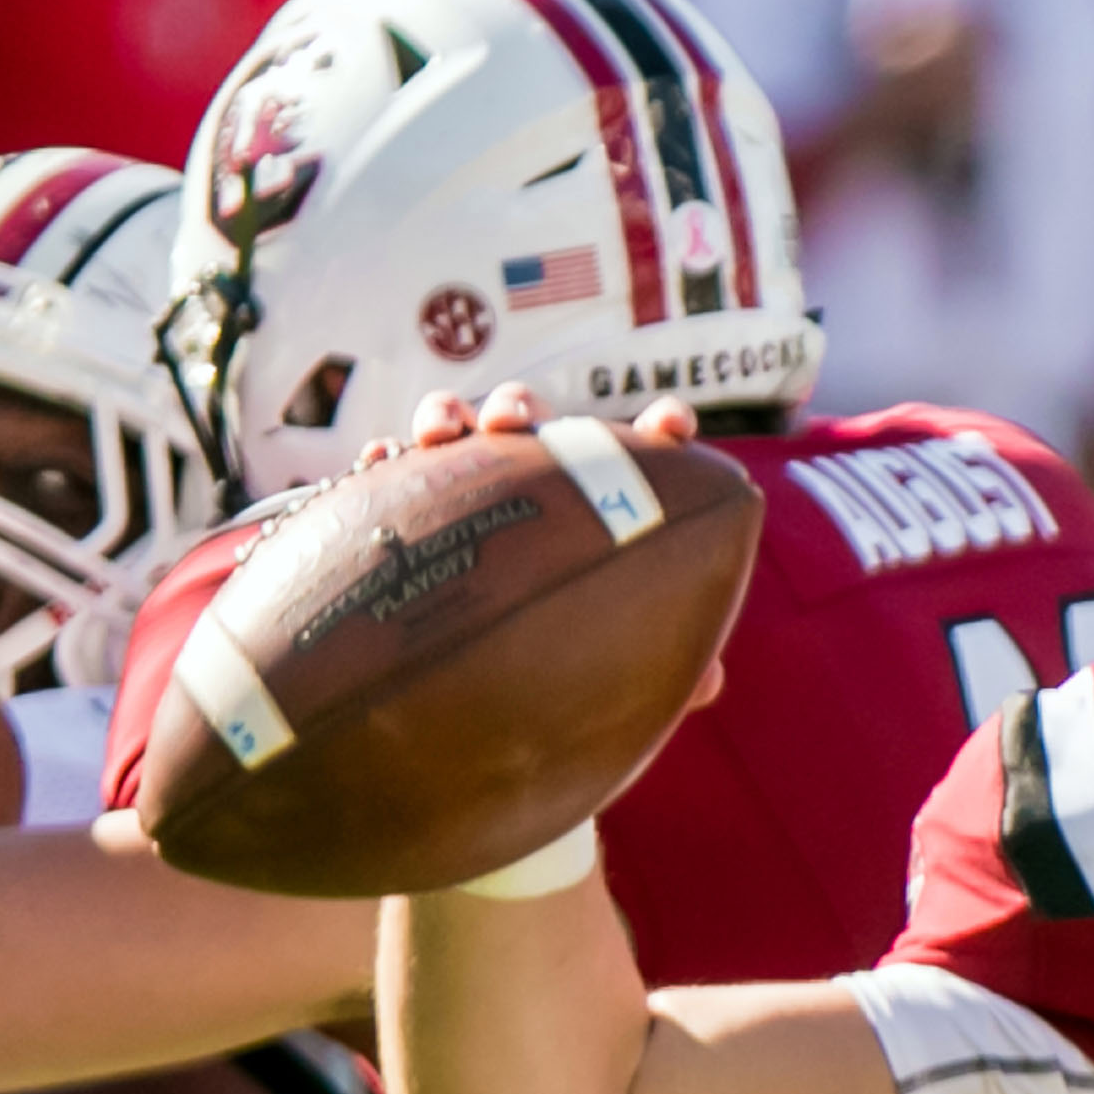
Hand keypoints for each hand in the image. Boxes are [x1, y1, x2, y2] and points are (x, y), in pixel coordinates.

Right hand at [371, 385, 721, 712]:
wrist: (465, 680)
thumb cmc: (561, 663)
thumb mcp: (612, 666)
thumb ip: (664, 666)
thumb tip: (710, 683)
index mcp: (600, 504)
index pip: (641, 452)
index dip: (663, 429)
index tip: (671, 426)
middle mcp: (536, 481)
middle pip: (537, 423)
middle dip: (524, 410)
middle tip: (516, 424)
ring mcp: (472, 485)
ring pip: (463, 428)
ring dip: (454, 415)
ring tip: (442, 430)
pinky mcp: (410, 502)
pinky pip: (396, 467)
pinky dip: (390, 456)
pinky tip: (384, 460)